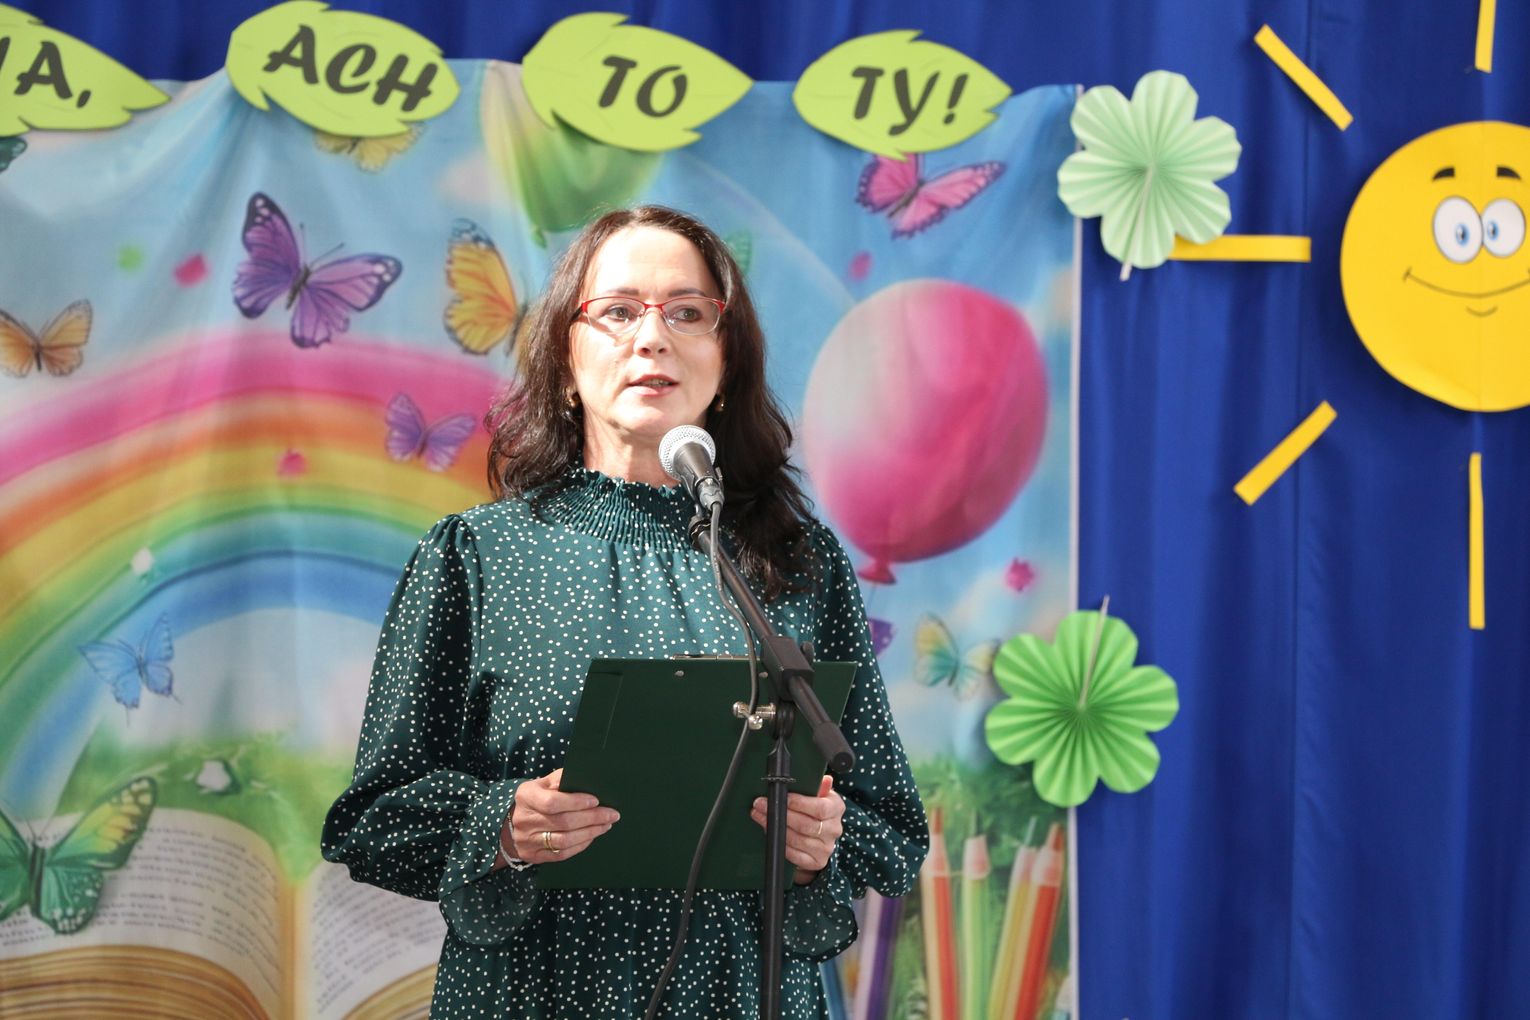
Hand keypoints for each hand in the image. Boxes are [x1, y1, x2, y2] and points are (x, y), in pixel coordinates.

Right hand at [503, 768, 618, 864]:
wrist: (509, 822)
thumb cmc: (535, 798)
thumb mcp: (542, 783)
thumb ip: (561, 778)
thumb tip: (584, 778)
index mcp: (526, 797)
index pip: (552, 802)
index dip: (576, 802)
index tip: (596, 800)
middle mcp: (525, 820)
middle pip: (563, 822)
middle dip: (592, 818)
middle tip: (611, 814)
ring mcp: (527, 840)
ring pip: (564, 840)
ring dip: (589, 833)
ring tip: (606, 825)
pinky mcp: (533, 856)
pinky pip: (561, 854)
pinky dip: (580, 846)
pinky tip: (592, 837)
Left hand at [750, 775, 843, 884]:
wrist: (820, 834)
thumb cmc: (816, 809)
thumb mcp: (819, 794)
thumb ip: (819, 787)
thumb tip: (825, 779)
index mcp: (837, 808)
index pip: (820, 808)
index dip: (799, 803)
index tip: (780, 797)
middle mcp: (834, 829)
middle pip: (806, 825)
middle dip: (780, 814)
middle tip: (761, 805)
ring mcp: (826, 848)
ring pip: (798, 839)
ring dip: (775, 828)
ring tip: (760, 816)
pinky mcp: (817, 862)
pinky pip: (795, 855)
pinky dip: (781, 844)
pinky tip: (770, 834)